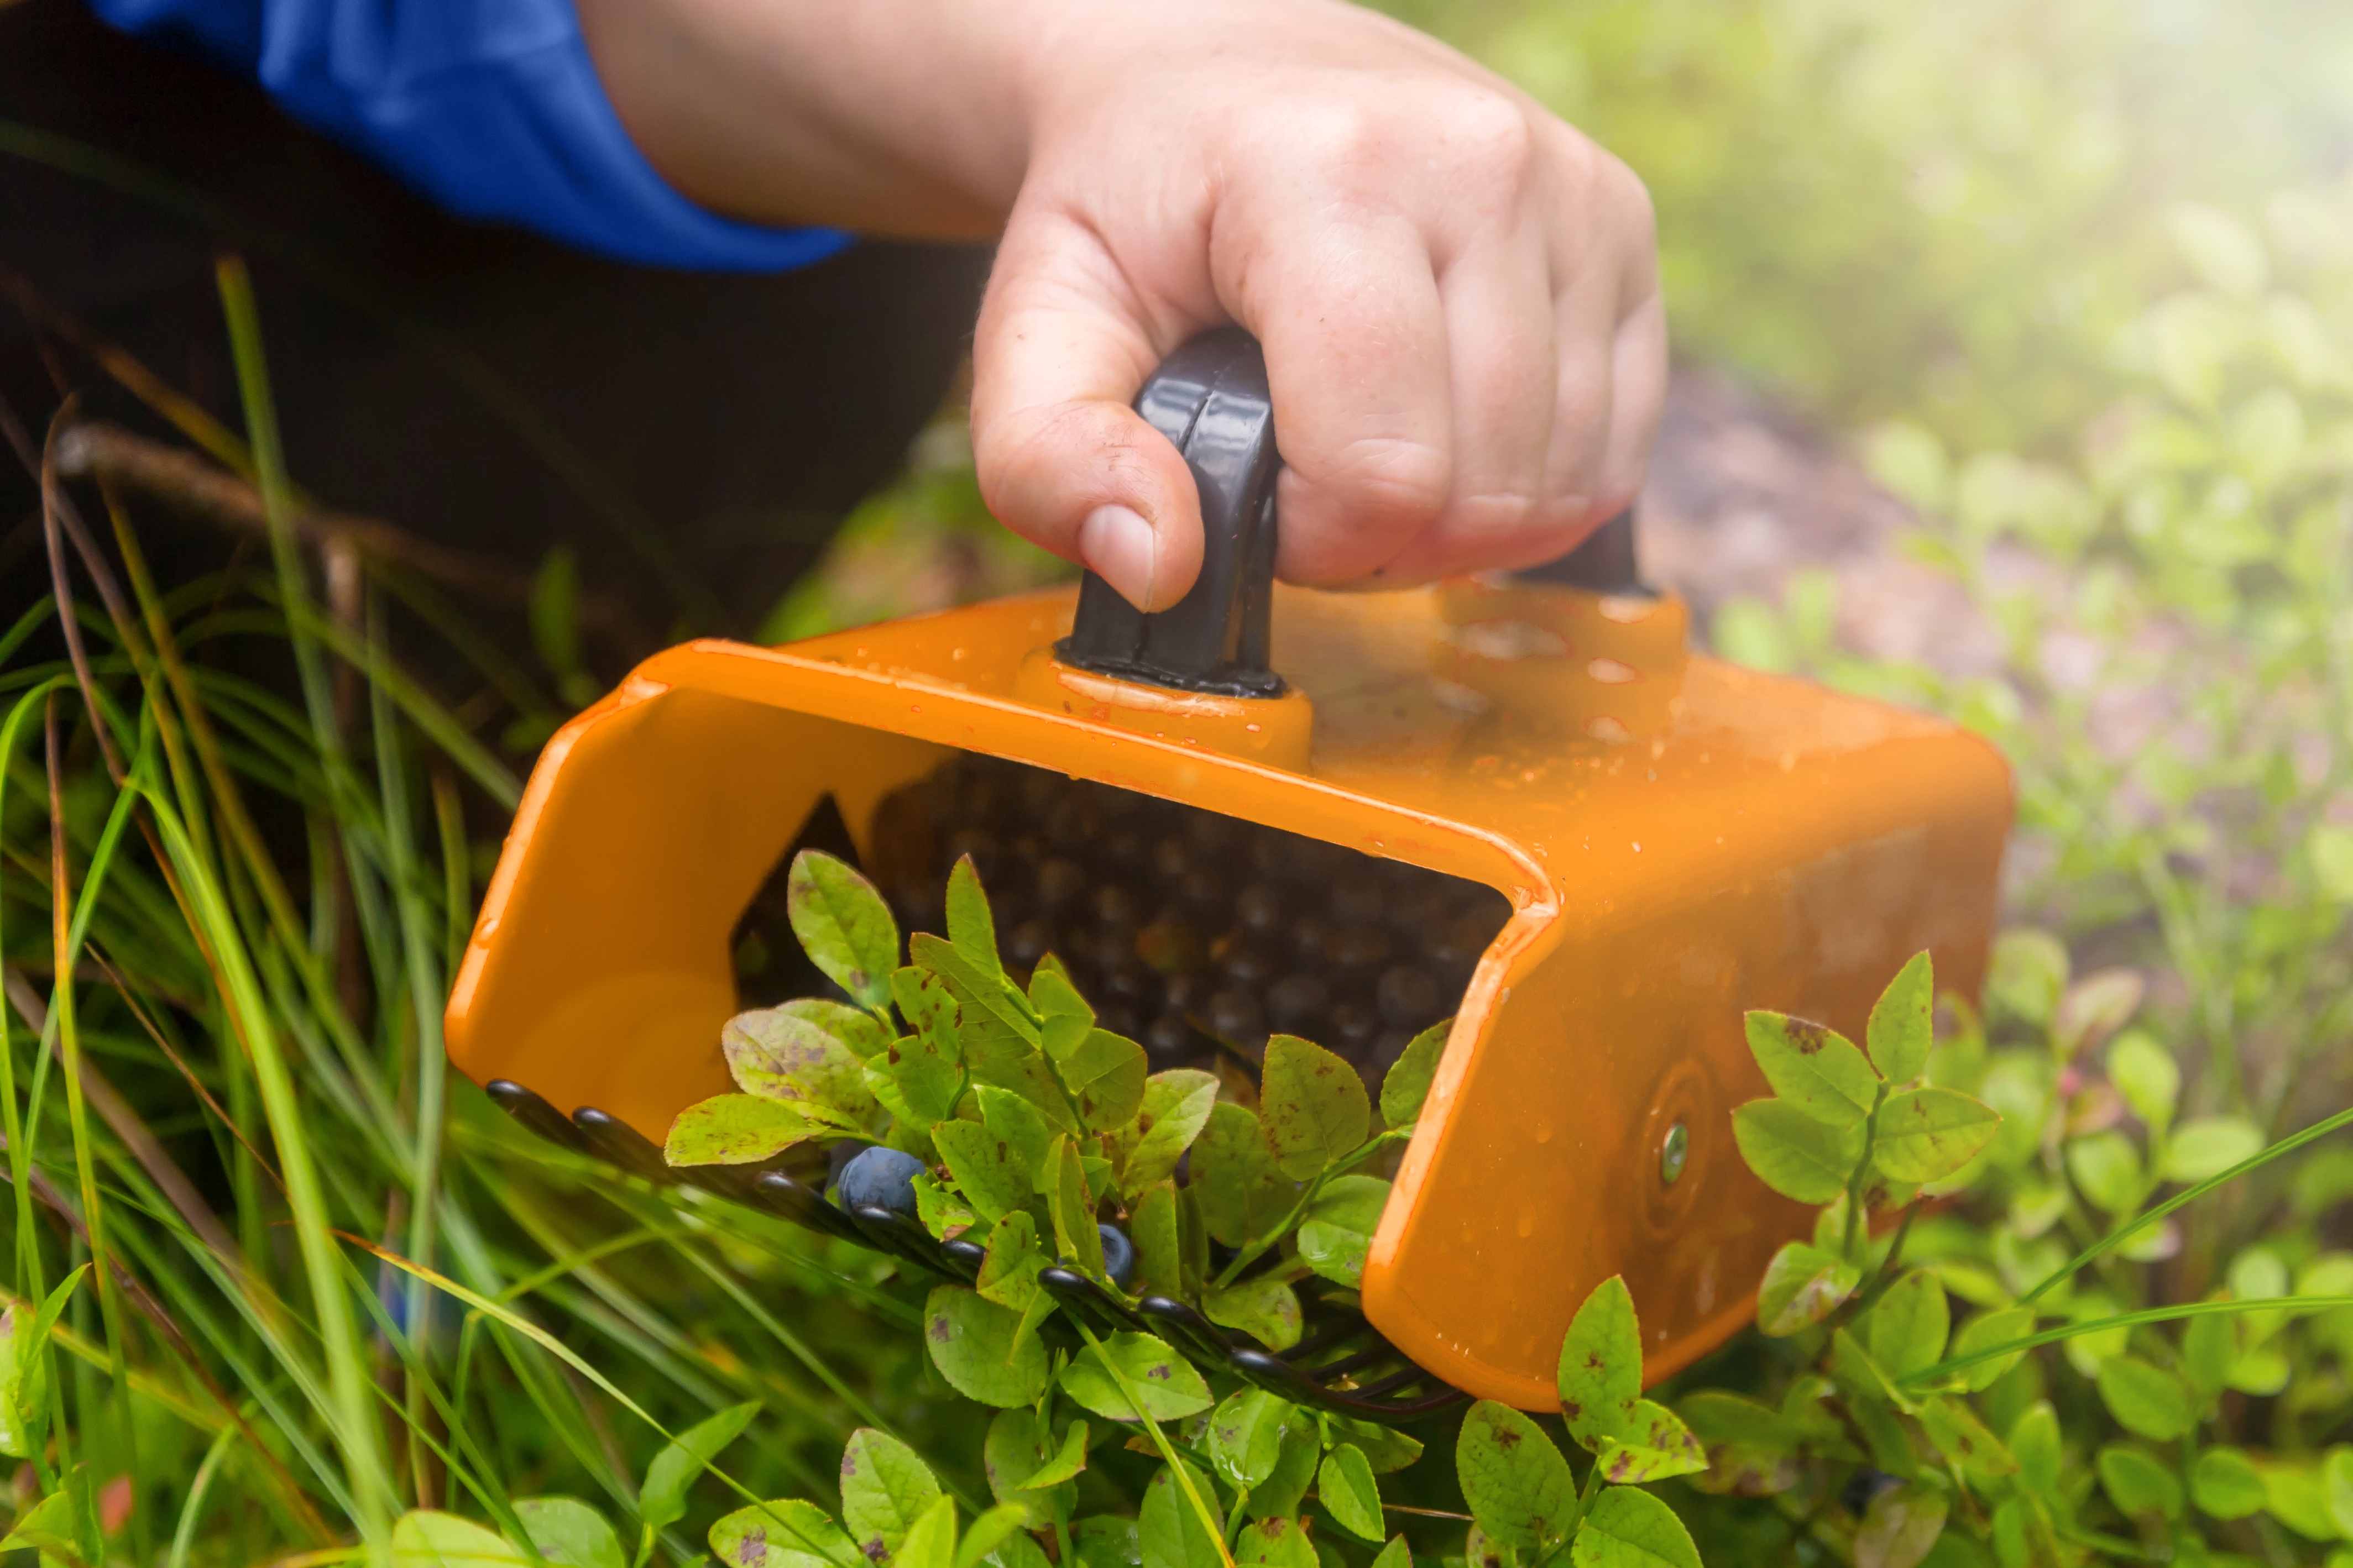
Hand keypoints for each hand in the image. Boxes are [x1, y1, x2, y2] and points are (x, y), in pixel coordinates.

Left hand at [582, 0, 1664, 609]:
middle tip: (1303, 478)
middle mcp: (1483, 164)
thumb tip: (1160, 567)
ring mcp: (1573, 190)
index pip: (1380, 468)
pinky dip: (1528, 486)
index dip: (1310, 537)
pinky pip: (1614, 450)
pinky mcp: (1625, 226)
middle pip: (1480, 492)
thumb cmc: (1133, 208)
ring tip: (1367, 450)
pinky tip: (1445, 433)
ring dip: (1457, 522)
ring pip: (1561, 485)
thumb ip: (1050, 460)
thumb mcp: (1040, 323)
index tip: (1252, 485)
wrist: (1217, 74)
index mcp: (1332, 176)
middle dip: (1380, 539)